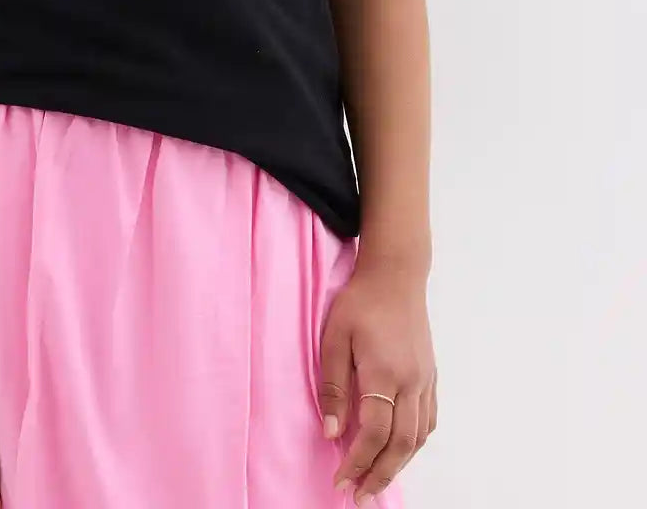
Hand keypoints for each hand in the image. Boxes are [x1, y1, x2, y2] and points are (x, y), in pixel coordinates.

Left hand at [318, 261, 436, 504]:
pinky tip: (400, 450)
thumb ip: (332, 386)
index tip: (340, 481)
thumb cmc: (359, 302)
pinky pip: (429, 420)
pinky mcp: (431, 375)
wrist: (396, 275)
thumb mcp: (334, 337)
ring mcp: (425, 380)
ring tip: (376, 481)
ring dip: (398, 464)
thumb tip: (331, 432)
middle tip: (360, 497)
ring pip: (418, 437)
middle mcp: (411, 382)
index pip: (373, 433)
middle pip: (401, 445)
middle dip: (380, 476)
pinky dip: (415, 443)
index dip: (357, 463)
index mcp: (384, 373)